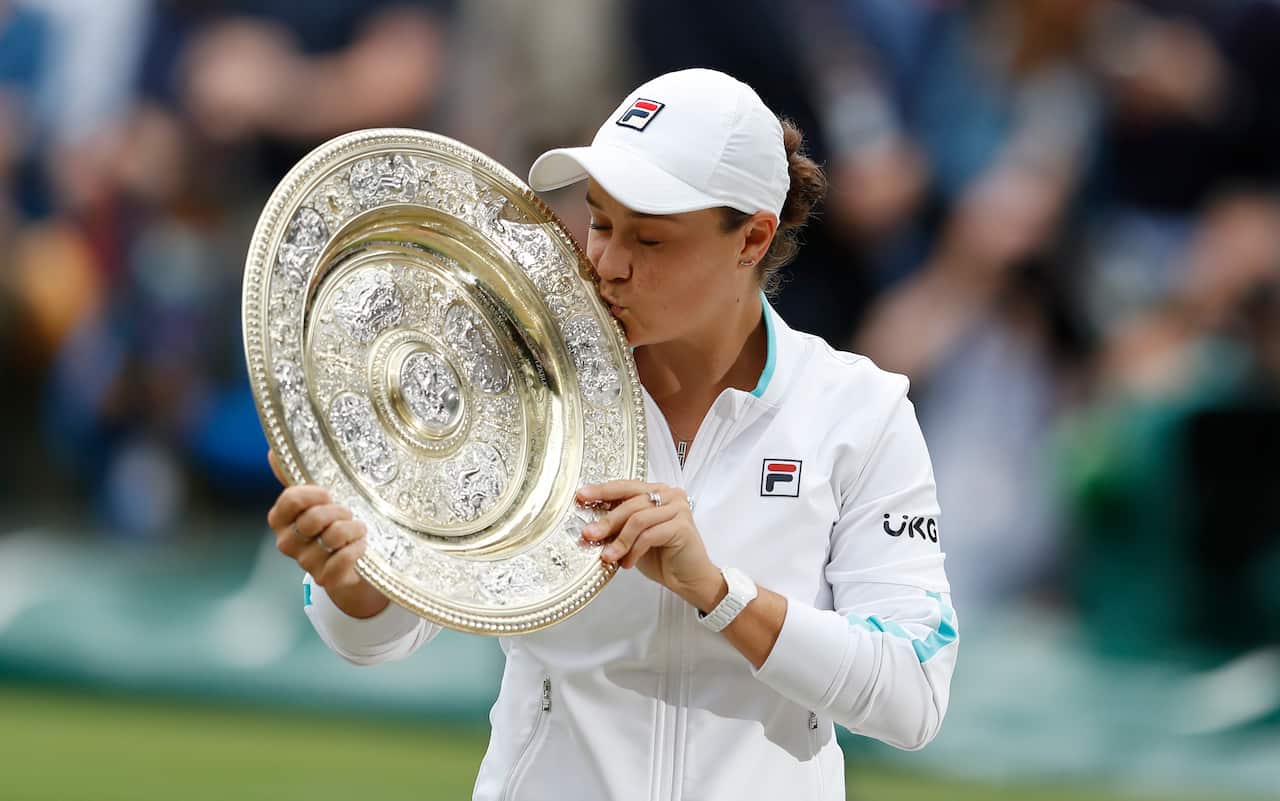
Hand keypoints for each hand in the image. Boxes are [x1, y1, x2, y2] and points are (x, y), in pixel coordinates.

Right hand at [265, 450, 388, 618]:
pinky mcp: (326, 579)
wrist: (351, 564)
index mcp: (280, 519)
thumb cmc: (331, 524)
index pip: (291, 499)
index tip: (329, 493)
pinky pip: (343, 560)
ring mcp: (305, 563)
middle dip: (339, 511)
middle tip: (348, 512)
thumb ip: (295, 477)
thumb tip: (272, 452)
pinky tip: (361, 545)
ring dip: (353, 529)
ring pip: (333, 536)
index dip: (315, 493)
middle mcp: (287, 542)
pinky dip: (357, 549)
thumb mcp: (316, 500)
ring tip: (358, 528)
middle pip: (314, 518)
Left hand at [577, 481, 724, 611]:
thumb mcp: (633, 538)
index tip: (582, 496)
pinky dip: (634, 550)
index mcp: (657, 491)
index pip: (626, 486)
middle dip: (607, 520)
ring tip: (608, 557)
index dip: (602, 490)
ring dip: (620, 540)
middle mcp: (670, 494)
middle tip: (589, 534)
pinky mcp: (682, 526)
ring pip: (638, 518)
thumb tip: (589, 524)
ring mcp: (679, 508)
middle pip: (630, 502)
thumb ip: (618, 526)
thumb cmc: (662, 557)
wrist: (688, 578)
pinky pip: (650, 534)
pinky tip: (627, 563)